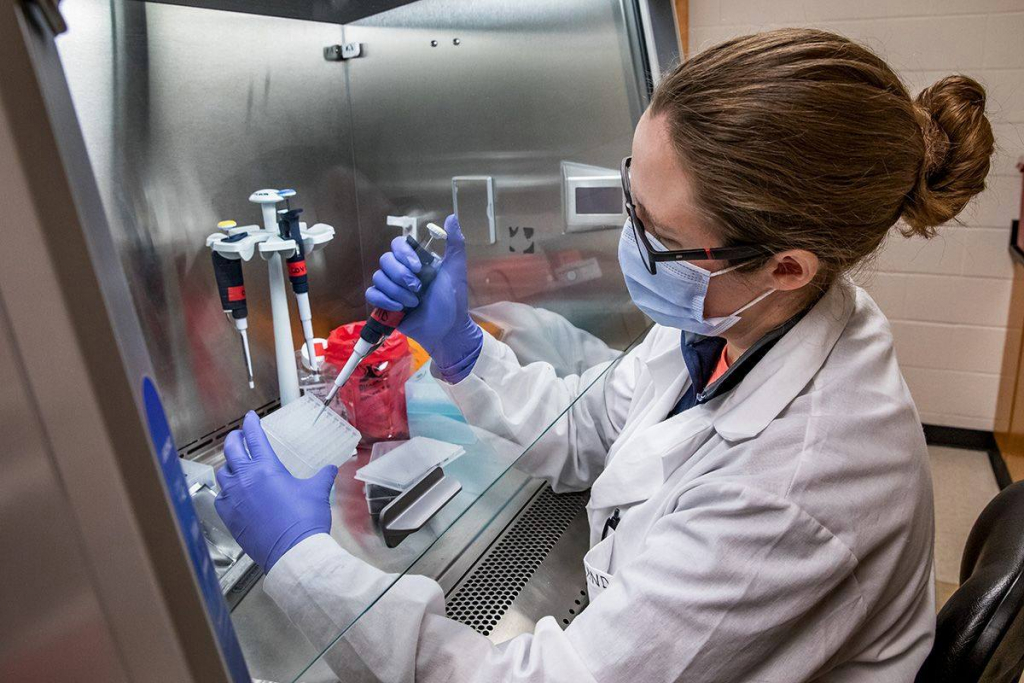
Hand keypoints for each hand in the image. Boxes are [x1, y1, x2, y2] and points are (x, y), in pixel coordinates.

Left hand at [214, 411, 336, 571]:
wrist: (293, 551)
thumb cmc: (304, 520)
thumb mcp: (318, 492)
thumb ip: (323, 476)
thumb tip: (331, 469)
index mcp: (266, 468)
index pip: (254, 437)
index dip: (251, 424)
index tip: (250, 418)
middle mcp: (245, 479)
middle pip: (231, 450)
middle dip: (234, 439)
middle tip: (239, 435)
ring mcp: (234, 498)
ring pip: (223, 473)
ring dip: (229, 465)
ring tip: (235, 464)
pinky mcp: (229, 516)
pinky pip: (221, 497)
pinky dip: (225, 491)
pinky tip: (233, 493)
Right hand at [366, 214, 482, 376]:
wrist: (448, 329)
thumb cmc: (453, 300)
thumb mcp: (456, 270)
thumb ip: (455, 244)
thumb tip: (452, 217)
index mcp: (416, 261)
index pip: (398, 245)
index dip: (403, 254)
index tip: (418, 267)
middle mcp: (402, 271)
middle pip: (385, 260)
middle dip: (401, 275)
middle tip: (418, 288)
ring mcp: (393, 287)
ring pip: (378, 278)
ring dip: (396, 291)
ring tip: (414, 303)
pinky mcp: (385, 304)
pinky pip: (372, 294)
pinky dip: (383, 300)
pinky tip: (398, 308)